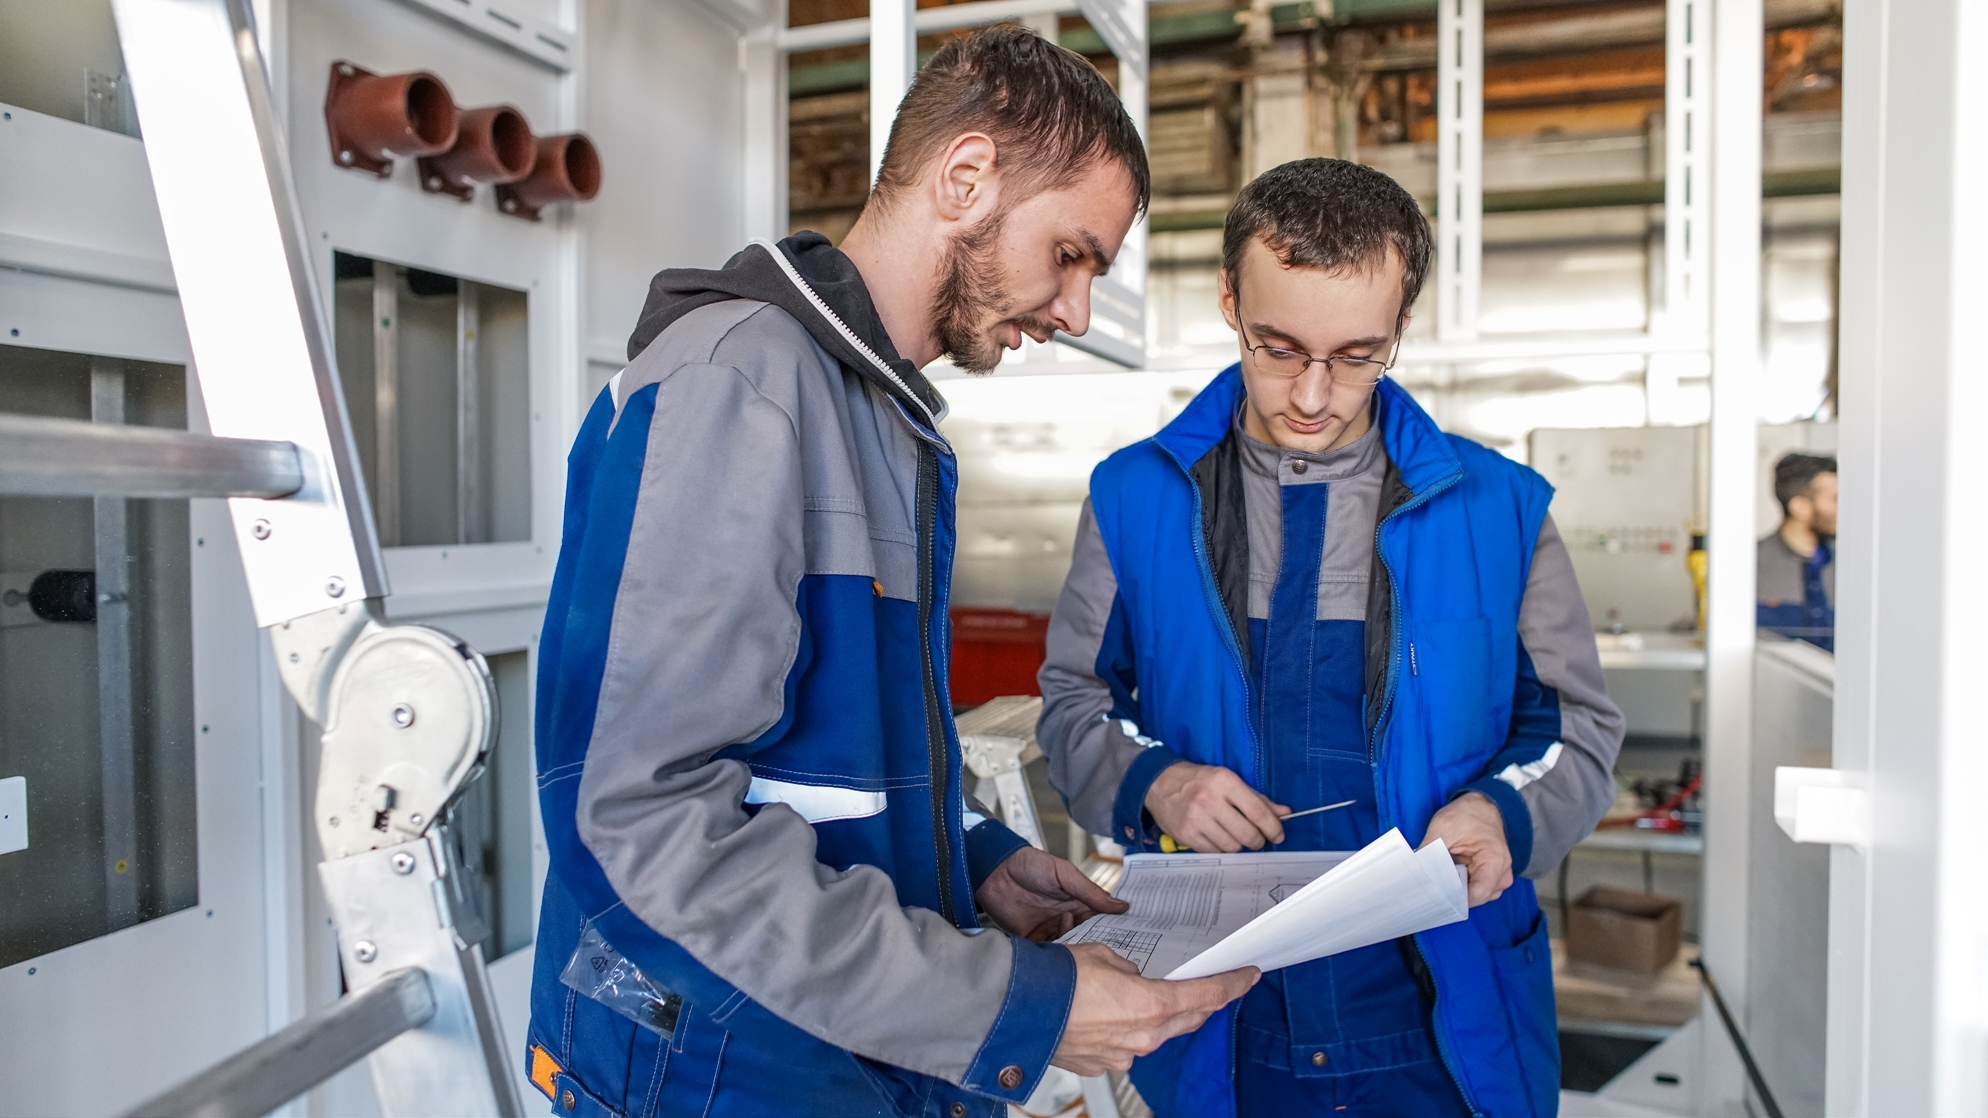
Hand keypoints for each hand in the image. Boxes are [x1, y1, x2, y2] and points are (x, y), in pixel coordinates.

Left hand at [977, 846, 1128, 941]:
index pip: (1101, 921)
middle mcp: (1066, 920)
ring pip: (1070, 949)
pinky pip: (1048, 955)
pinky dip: (1056, 956)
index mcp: (1078, 903)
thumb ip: (1091, 892)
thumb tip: (1122, 906)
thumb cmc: (1031, 865)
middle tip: (1109, 953)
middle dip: (1096, 945)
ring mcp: (1049, 932)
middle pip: (1087, 938)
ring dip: (1075, 948)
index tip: (1130, 941)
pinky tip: (1061, 954)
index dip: (1114, 930)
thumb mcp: (1065, 874)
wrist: (995, 872)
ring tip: (1077, 942)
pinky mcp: (1032, 942)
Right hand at [1050, 944, 1258, 1074]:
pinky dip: (1126, 1029)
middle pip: (1188, 1019)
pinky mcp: (1101, 1064)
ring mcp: (1123, 1056)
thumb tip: (1131, 978)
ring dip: (1159, 1016)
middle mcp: (1144, 1038)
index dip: (1232, 985)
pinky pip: (1126, 1045)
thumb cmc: (1058, 978)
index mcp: (1152, 1006)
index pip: (1207, 997)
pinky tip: (1109, 1013)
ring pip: (1156, 1034)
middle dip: (1202, 1002)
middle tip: (1212, 986)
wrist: (1016, 1008)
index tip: (1248, 977)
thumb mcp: (1104, 955)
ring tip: (1146, 996)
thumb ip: (1129, 969)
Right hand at [1145, 762, 1289, 852]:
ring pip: (1232, 846)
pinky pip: (1214, 852)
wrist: (1159, 782)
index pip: (1257, 811)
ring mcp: (1196, 818)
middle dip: (1258, 841)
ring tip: (1235, 837)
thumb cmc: (1198, 781)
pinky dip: (1221, 849)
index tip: (1278, 835)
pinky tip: (1219, 839)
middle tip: (1257, 840)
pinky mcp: (1186, 833)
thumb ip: (1257, 798)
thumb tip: (1284, 812)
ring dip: (1239, 846)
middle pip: (1247, 833)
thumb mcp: (1228, 780)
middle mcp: (1210, 799)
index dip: (1272, 827)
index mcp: (1224, 781)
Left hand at [1422, 791, 1511, 905]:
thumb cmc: (1467, 815)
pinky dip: (1458, 884)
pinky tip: (1445, 875)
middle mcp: (1501, 875)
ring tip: (1438, 876)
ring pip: (1473, 896)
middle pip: (1475, 898)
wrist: (1481, 806)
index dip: (1454, 898)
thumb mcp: (1443, 828)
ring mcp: (1497, 878)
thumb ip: (1431, 853)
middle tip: (1430, 885)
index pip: (1476, 895)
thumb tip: (1415, 874)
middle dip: (1452, 894)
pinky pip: (1473, 889)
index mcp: (1495, 861)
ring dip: (1455, 889)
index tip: (1434, 894)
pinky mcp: (1489, 878)